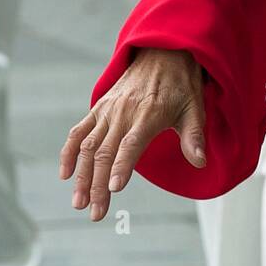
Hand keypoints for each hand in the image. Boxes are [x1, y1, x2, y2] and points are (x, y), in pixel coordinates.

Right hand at [59, 47, 205, 221]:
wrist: (163, 51)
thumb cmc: (181, 83)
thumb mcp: (195, 107)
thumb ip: (194, 136)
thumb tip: (200, 162)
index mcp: (149, 114)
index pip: (132, 144)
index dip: (122, 166)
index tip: (113, 188)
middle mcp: (124, 112)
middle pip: (105, 152)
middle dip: (98, 185)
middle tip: (96, 214)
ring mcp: (109, 110)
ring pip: (88, 146)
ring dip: (81, 175)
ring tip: (78, 202)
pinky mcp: (99, 108)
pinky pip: (79, 131)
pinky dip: (69, 151)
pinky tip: (65, 173)